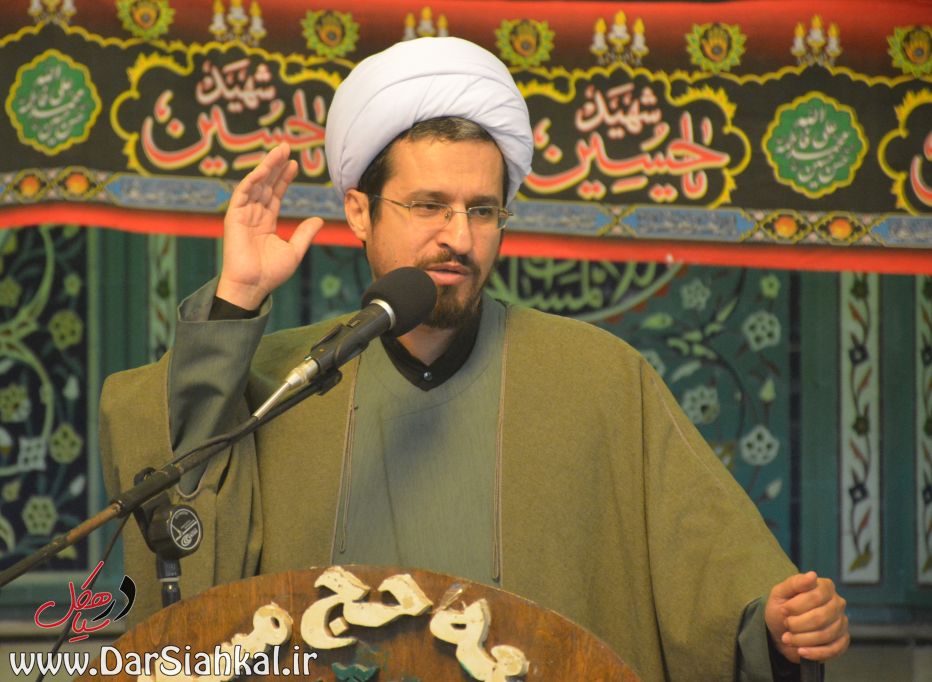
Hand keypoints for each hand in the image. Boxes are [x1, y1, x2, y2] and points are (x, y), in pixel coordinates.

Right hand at [217, 142, 322, 309]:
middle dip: (276, 166)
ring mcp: (242, 215)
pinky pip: (242, 193)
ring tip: (279, 151)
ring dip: (266, 167)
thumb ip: (305, 234)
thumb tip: (319, 219)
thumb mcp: (294, 251)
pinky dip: (252, 180)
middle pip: (266, 185)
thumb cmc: (270, 273)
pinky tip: (263, 169)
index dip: (284, 179)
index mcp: (266, 223)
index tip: (294, 164)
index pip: (275, 195)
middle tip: (287, 147)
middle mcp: (253, 215)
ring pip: (255, 185)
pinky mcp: (233, 217)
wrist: (252, 286)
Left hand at [765, 571, 848, 662]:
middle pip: (821, 617)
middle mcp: (837, 603)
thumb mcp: (780, 593)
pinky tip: (801, 651)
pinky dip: (815, 653)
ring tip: (788, 638)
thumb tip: (813, 575)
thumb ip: (795, 583)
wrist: (781, 630)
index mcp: (825, 587)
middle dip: (798, 624)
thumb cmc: (782, 608)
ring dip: (802, 639)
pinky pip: (833, 650)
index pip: (816, 596)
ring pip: (825, 635)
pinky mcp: (842, 641)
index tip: (783, 610)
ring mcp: (842, 623)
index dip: (796, 606)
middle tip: (786, 625)